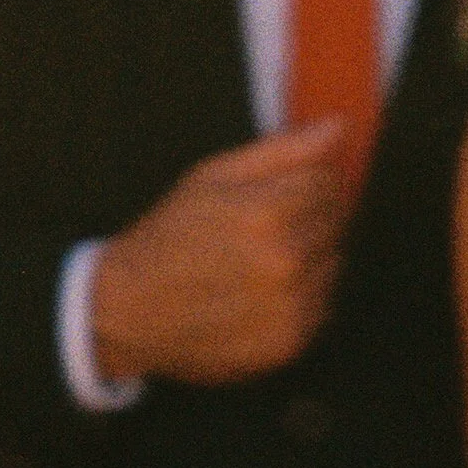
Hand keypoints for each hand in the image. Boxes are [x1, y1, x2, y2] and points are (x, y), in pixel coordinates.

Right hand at [89, 122, 350, 384]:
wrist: (129, 310)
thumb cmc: (169, 237)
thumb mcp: (212, 177)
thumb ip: (282, 151)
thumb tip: (338, 125)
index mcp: (267, 214)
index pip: (328, 180)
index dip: (305, 178)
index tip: (282, 188)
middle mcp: (284, 263)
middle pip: (336, 220)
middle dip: (308, 213)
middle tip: (265, 224)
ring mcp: (289, 307)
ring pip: (333, 261)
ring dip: (309, 254)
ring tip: (257, 260)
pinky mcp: (289, 343)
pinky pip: (321, 303)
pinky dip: (301, 294)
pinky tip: (260, 291)